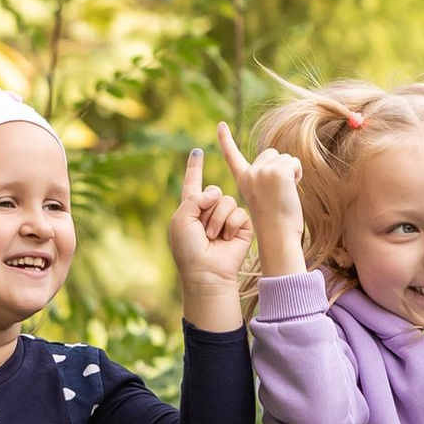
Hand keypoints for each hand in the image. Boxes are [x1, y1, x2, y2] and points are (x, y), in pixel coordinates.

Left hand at [169, 147, 253, 313]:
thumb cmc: (189, 249)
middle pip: (214, 190)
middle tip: (203, 231)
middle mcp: (210, 210)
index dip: (195, 167)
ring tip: (213, 237)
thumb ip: (194, 198)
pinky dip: (229, 225)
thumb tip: (216, 193)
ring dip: (216, 220)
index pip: (193, 182)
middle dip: (206, 208)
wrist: (207, 271)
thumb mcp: (181, 219)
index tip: (197, 151)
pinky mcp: (242, 225)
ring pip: (227, 200)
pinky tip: (226, 239)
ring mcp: (227, 217)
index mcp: (191, 207)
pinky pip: (238, 212)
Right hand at [215, 122, 308, 275]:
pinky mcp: (278, 172)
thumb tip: (284, 161)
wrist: (278, 234)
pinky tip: (291, 190)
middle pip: (271, 153)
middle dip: (280, 167)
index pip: (232, 156)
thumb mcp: (264, 196)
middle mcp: (250, 173)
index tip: (220, 125)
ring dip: (291, 172)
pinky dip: (298, 174)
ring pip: (285, 158)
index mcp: (244, 180)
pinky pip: (294, 162)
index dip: (226, 140)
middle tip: (279, 192)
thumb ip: (266, 178)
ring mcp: (263, 171)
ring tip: (285, 193)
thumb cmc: (276, 221)